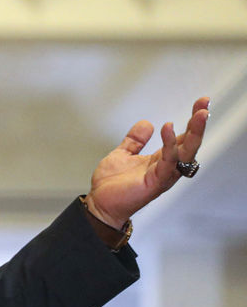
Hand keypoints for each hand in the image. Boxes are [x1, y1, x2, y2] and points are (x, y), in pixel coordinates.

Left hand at [85, 97, 208, 228]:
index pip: (183, 137)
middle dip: (199, 123)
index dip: (192, 121)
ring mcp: (163, 175)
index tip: (201, 103)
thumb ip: (135, 140)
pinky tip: (168, 129)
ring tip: (199, 114)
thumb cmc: (112, 185)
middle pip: (190, 143)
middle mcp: (166, 167)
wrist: (100, 204)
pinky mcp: (155, 182)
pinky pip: (168, 162)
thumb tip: (146, 123)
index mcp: (161, 159)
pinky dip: (170, 145)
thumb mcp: (123, 154)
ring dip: (194, 132)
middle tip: (205, 104)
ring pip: (186, 152)